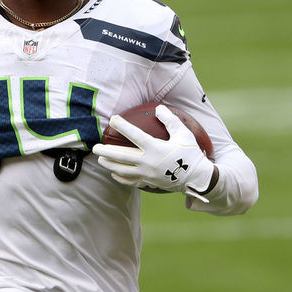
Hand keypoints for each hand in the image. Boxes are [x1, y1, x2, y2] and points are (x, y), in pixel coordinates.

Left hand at [93, 105, 214, 201]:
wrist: (197, 179)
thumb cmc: (190, 154)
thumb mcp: (183, 134)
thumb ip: (170, 120)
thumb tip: (159, 108)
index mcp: (155, 148)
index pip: (134, 135)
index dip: (123, 126)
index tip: (113, 119)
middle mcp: (148, 162)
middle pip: (121, 156)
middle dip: (106, 151)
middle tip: (94, 147)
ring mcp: (147, 174)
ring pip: (123, 170)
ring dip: (109, 165)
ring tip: (100, 159)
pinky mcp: (148, 182)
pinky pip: (130, 181)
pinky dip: (120, 178)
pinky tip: (113, 174)